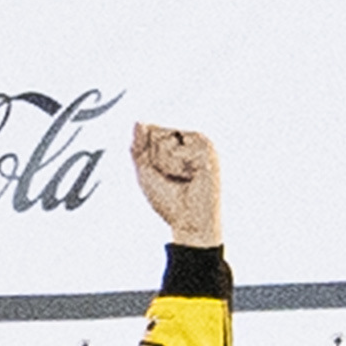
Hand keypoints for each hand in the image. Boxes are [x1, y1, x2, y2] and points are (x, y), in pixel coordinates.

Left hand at [130, 121, 221, 246]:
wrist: (189, 224)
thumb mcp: (145, 171)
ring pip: (165, 141)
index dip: (147, 155)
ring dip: (166, 165)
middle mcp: (190, 137)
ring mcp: (200, 142)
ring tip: (182, 178)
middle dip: (156, 160)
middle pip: (155, 134)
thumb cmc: (168, 200)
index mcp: (178, 140)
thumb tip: (138, 120)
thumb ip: (139, 146)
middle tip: (172, 178)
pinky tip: (191, 177)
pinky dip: (177, 167)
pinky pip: (177, 150)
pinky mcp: (207, 150)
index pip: (149, 130)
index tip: (160, 173)